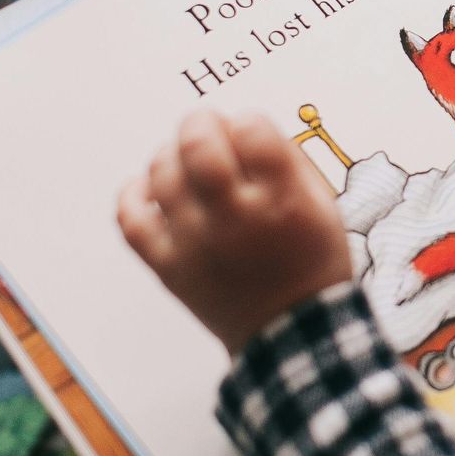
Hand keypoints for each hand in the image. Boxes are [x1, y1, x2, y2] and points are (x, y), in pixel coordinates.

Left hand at [118, 109, 351, 353]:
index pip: (250, 129)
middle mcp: (236, 218)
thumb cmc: (311, 263)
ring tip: (186, 160)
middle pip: (197, 144)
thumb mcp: (323, 205)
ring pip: (161, 173)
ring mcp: (196, 243)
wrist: (293, 332)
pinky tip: (151, 188)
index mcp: (282, 200)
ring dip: (170, 153)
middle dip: (201, 123)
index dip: (248, 122)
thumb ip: (287, 160)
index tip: (251, 134)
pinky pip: (130, 219)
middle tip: (209, 130)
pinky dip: (133, 193)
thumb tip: (242, 127)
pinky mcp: (168, 266)